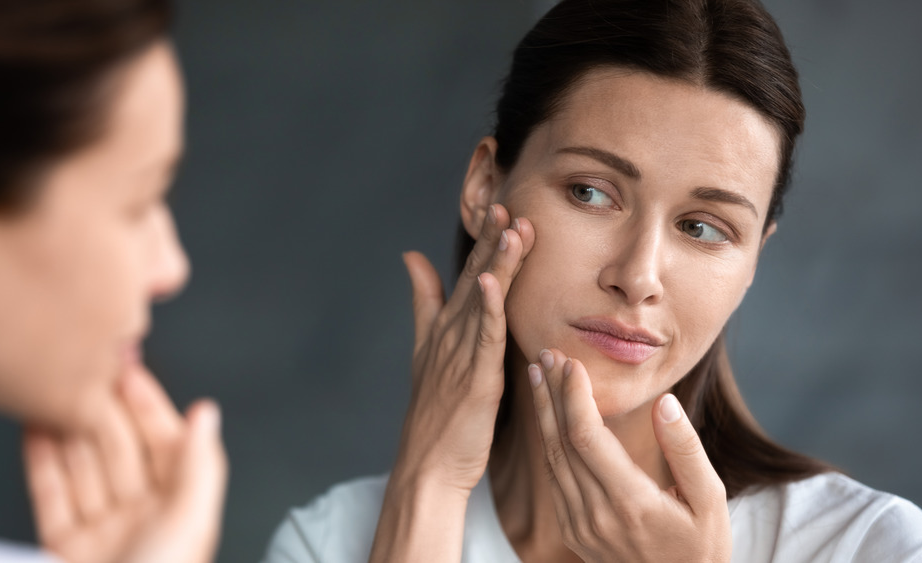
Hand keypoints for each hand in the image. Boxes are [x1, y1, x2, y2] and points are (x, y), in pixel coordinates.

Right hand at [23, 367, 227, 562]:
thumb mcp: (190, 521)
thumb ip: (199, 465)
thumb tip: (208, 414)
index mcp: (179, 508)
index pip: (165, 441)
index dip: (148, 404)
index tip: (129, 370)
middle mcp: (142, 516)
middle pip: (120, 450)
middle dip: (103, 410)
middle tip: (85, 373)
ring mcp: (102, 531)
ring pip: (84, 468)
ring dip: (69, 430)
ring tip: (55, 394)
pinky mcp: (63, 547)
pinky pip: (51, 496)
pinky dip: (41, 462)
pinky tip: (35, 431)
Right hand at [393, 203, 533, 492]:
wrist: (427, 466)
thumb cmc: (434, 414)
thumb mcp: (425, 349)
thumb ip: (423, 301)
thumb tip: (411, 256)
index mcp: (446, 328)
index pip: (469, 275)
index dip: (484, 242)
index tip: (500, 207)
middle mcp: (451, 335)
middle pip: (475, 279)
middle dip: (491, 241)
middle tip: (506, 203)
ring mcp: (461, 355)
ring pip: (483, 301)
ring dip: (496, 263)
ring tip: (510, 227)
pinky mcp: (474, 379)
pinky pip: (484, 337)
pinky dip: (488, 308)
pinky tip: (492, 281)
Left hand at [529, 349, 730, 562]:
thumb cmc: (702, 548)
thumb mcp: (711, 500)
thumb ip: (686, 450)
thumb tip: (664, 403)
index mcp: (631, 502)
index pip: (586, 436)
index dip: (573, 395)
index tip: (572, 362)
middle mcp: (597, 515)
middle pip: (560, 442)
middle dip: (551, 393)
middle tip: (546, 354)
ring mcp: (580, 527)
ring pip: (551, 458)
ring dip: (543, 413)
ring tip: (538, 375)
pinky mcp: (573, 532)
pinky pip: (554, 478)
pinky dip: (548, 441)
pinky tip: (548, 416)